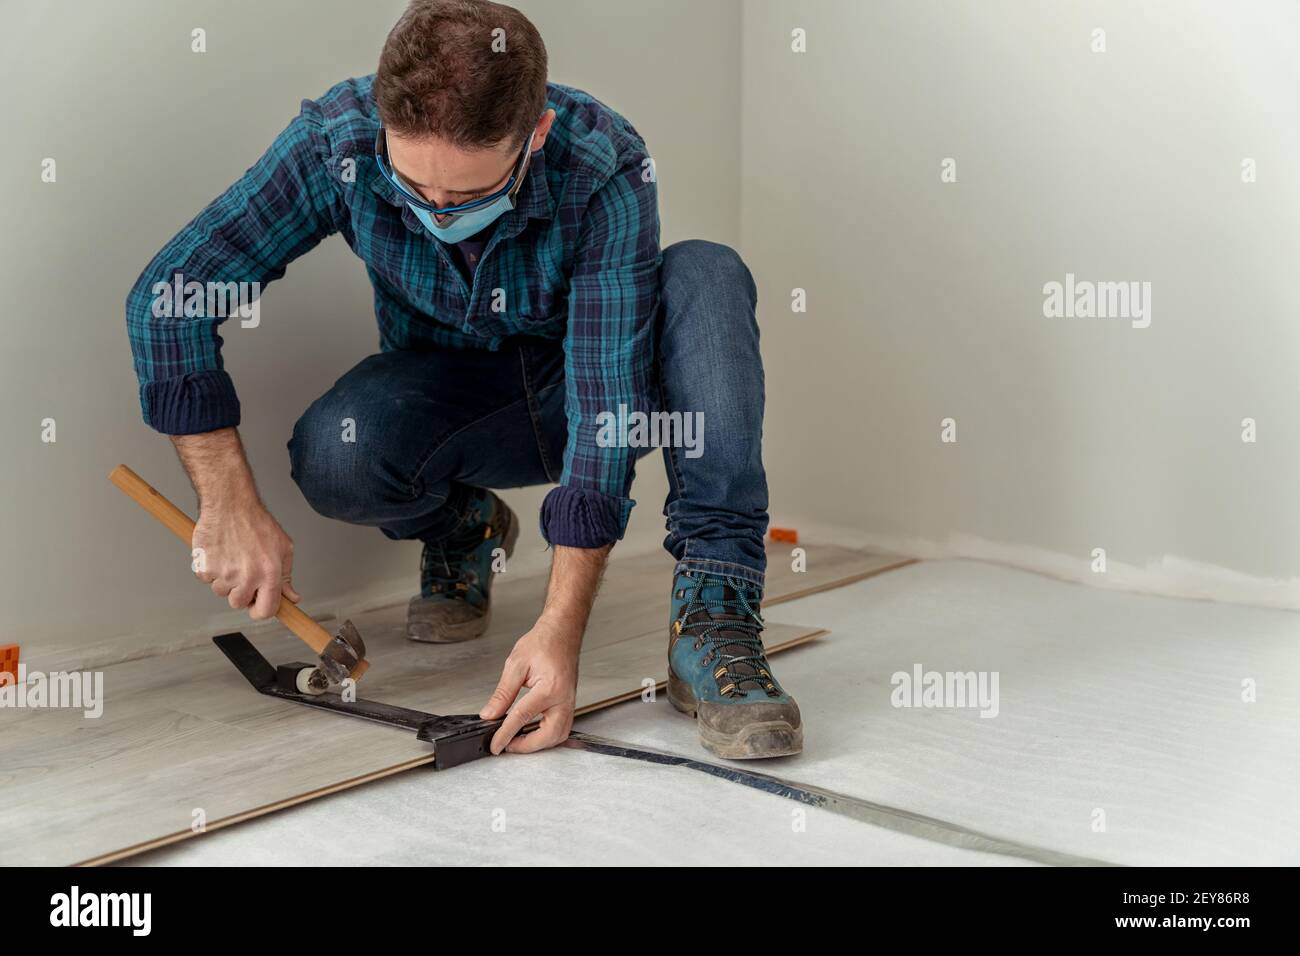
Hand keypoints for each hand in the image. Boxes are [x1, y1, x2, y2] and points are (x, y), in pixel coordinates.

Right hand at [192, 501, 299, 619]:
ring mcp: (224, 573)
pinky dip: (210, 569)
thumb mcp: (283, 548)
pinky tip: (219, 552)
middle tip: (243, 571)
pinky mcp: (204, 567)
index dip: (261, 611)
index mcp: (269, 574)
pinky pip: (206, 579)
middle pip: (239, 604)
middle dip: (241, 592)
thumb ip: (286, 577)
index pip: (266, 611)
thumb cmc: (257, 522)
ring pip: (221, 592)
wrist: (230, 503)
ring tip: (232, 556)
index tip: (258, 606)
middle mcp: (247, 577)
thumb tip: (292, 598)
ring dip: (225, 580)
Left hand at [479, 614, 580, 753]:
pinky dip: (546, 735)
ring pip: (558, 735)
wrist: (562, 632)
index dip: (505, 734)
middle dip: (527, 746)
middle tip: (506, 745)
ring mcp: (569, 702)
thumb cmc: (544, 642)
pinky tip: (532, 732)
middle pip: (548, 735)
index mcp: (549, 688)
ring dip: (539, 744)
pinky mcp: (569, 703)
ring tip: (518, 740)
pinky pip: (561, 727)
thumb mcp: (516, 665)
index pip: (522, 717)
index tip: (495, 745)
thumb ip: (503, 693)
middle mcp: (564, 698)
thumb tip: (490, 714)